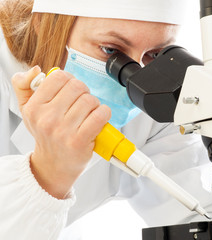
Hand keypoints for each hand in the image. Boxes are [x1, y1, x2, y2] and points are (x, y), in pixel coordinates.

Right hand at [12, 66, 110, 198]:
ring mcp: (63, 131)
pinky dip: (104, 114)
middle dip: (84, 93)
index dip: (70, 81)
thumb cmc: (46, 135)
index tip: (71, 91)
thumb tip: (35, 69)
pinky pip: (99, 115)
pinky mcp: (79, 141)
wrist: (54, 165)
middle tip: (81, 104)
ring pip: (90, 101)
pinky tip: (99, 119)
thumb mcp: (28, 110)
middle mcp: (47, 119)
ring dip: (95, 105)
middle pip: (78, 87)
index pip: (59, 77)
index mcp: (34, 108)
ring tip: (88, 115)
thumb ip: (24, 85)